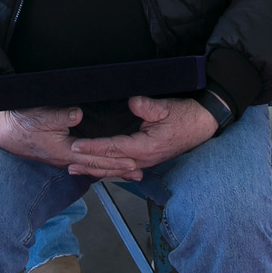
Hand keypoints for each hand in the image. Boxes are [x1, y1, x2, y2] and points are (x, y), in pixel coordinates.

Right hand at [0, 106, 142, 180]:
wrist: (2, 130)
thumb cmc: (22, 122)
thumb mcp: (41, 116)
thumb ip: (61, 116)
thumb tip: (78, 114)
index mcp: (64, 152)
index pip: (95, 159)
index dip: (115, 162)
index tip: (133, 163)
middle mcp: (65, 160)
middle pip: (97, 168)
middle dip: (119, 171)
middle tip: (139, 175)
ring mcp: (62, 158)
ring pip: (91, 167)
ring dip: (110, 170)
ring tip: (128, 172)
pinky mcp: (59, 154)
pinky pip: (83, 162)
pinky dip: (97, 164)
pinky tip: (104, 165)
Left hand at [67, 96, 217, 177]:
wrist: (203, 124)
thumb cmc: (185, 115)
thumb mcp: (167, 108)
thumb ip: (148, 107)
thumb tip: (132, 102)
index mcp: (146, 147)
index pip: (114, 148)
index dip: (93, 147)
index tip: (76, 146)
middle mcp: (144, 159)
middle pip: (111, 165)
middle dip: (89, 164)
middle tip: (67, 164)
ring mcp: (147, 161)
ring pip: (116, 169)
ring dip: (96, 170)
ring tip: (76, 170)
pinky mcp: (148, 159)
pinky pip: (124, 168)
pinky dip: (109, 169)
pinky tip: (100, 169)